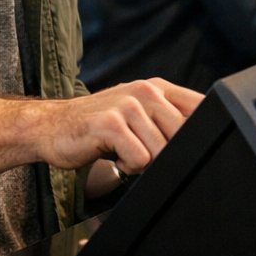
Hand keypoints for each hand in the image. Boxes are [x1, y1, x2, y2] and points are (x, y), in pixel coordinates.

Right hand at [0, 79, 203, 197]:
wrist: (51, 127)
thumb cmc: (99, 128)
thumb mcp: (138, 115)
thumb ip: (168, 120)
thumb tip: (203, 140)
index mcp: (158, 88)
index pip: (201, 108)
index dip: (203, 133)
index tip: (195, 149)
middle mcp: (147, 91)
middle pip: (184, 136)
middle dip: (167, 154)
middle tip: (142, 152)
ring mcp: (129, 105)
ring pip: (162, 151)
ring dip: (144, 162)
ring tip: (123, 151)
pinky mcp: (111, 123)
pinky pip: (140, 158)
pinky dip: (128, 167)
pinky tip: (113, 156)